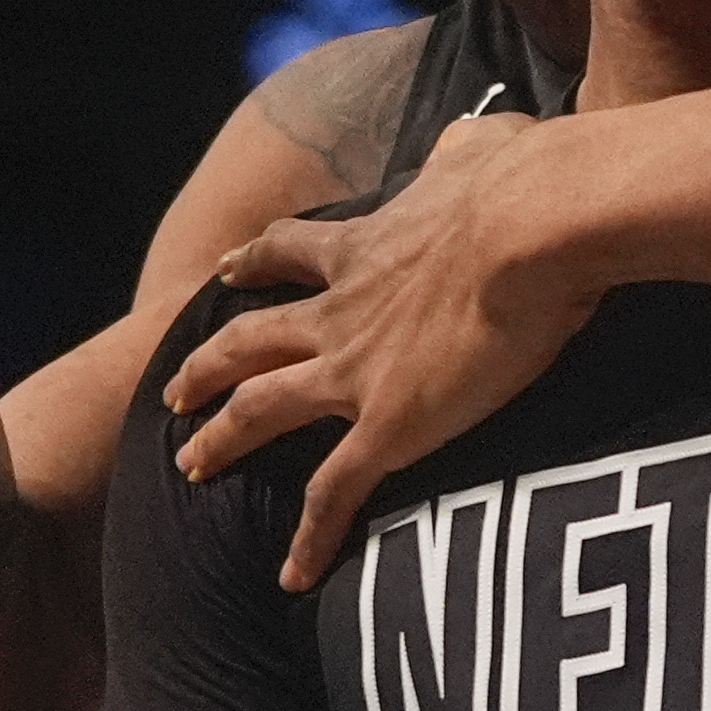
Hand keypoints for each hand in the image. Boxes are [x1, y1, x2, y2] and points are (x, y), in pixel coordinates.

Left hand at [166, 111, 597, 587]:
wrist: (536, 222)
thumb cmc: (528, 182)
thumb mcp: (488, 149)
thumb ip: (468, 148)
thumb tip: (477, 134)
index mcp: (367, 243)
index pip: (290, 252)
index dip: (253, 264)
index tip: (225, 272)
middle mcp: (342, 308)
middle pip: (248, 339)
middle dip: (206, 366)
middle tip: (174, 390)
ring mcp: (355, 370)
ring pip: (260, 410)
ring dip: (221, 439)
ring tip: (189, 467)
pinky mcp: (388, 426)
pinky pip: (333, 494)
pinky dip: (309, 539)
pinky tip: (292, 576)